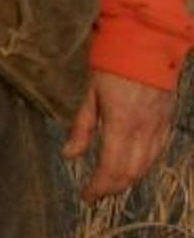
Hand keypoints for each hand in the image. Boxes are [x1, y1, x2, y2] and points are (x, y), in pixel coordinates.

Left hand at [62, 68, 179, 200]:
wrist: (147, 41)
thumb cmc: (112, 63)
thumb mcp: (89, 92)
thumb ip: (82, 127)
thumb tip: (70, 156)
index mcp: (122, 123)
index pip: (112, 167)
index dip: (99, 187)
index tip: (86, 196)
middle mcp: (145, 128)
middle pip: (132, 171)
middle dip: (113, 187)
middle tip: (95, 193)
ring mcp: (160, 124)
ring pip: (148, 164)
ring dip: (129, 178)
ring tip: (110, 184)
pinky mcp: (168, 118)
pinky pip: (159, 150)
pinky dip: (145, 164)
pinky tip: (132, 166)